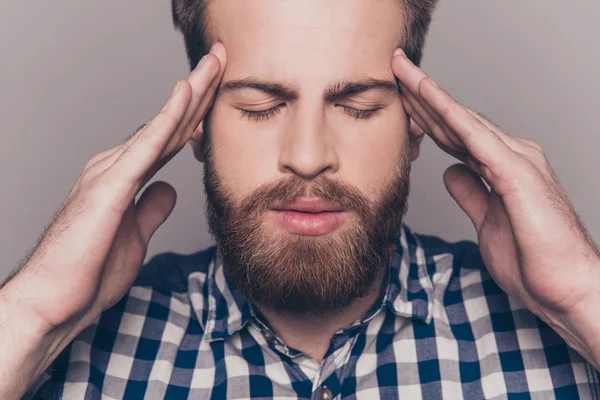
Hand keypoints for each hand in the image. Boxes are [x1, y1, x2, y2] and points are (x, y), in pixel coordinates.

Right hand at [1, 43, 226, 334]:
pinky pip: (147, 145)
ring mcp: (112, 171)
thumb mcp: (135, 234)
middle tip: (223, 58)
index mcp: (125, 177)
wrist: (55, 300)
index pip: (169, 138)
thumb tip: (168, 188)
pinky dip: (169, 118)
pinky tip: (187, 93)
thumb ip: (151, 207)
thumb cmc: (89, 271)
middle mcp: (118, 165)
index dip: (197, 114)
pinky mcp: (110, 185)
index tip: (222, 92)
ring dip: (193, 91)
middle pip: (169, 123)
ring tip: (215, 61)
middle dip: (201, 90)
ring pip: (163, 124)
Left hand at [391, 49, 599, 336]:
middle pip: (455, 121)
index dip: (426, 117)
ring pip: (462, 120)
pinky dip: (449, 115)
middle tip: (394, 70)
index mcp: (502, 168)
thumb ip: (471, 193)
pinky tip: (428, 96)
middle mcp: (510, 156)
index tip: (399, 101)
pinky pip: (475, 137)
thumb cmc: (533, 259)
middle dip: (421, 96)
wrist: (566, 288)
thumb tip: (450, 171)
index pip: (456, 136)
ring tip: (402, 71)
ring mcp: (516, 160)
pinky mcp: (516, 173)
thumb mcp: (486, 222)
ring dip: (429, 95)